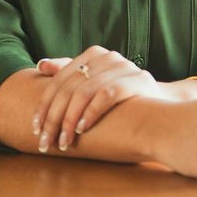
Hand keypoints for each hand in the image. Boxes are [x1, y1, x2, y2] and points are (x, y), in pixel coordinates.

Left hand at [31, 47, 156, 153]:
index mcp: (93, 54)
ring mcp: (123, 67)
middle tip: (46, 141)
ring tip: (63, 141)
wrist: (160, 106)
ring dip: (69, 120)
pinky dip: (91, 113)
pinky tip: (82, 129)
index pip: (59, 80)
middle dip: (54, 118)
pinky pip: (106, 95)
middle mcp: (107, 56)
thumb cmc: (121, 97)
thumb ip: (69, 73)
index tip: (35, 128)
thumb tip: (41, 65)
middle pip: (69, 88)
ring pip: (84, 92)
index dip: (44, 104)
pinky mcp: (137, 81)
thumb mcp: (93, 83)